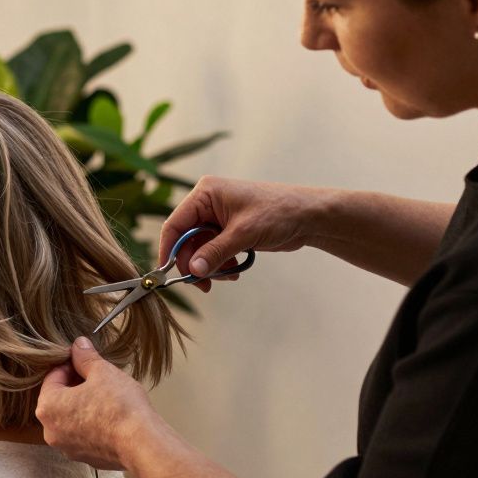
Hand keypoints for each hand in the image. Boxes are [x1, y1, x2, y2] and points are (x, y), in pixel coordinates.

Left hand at [36, 337, 162, 470]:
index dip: (70, 365)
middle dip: (76, 385)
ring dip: (84, 405)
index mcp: (47, 407)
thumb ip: (86, 357)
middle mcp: (50, 431)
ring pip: (71, 418)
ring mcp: (67, 447)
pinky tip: (111, 416)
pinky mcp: (84, 458)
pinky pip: (83, 434)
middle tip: (97, 376)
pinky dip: (92, 424)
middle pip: (59, 399)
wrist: (142, 444)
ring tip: (106, 396)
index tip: (85, 361)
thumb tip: (78, 344)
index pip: (52, 377)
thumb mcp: (102, 372)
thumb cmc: (119, 406)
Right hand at [160, 176, 323, 291]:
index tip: (169, 273)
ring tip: (228, 275)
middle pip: (186, 240)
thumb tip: (193, 271)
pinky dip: (220, 264)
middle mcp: (207, 204)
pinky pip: (213, 252)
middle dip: (195, 263)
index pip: (175, 224)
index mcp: (205, 194)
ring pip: (199, 249)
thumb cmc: (279, 212)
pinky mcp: (228, 230)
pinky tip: (234, 271)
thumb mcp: (243, 233)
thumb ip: (215, 252)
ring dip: (210, 266)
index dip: (170, 250)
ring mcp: (218, 218)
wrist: (309, 216)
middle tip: (203, 283)